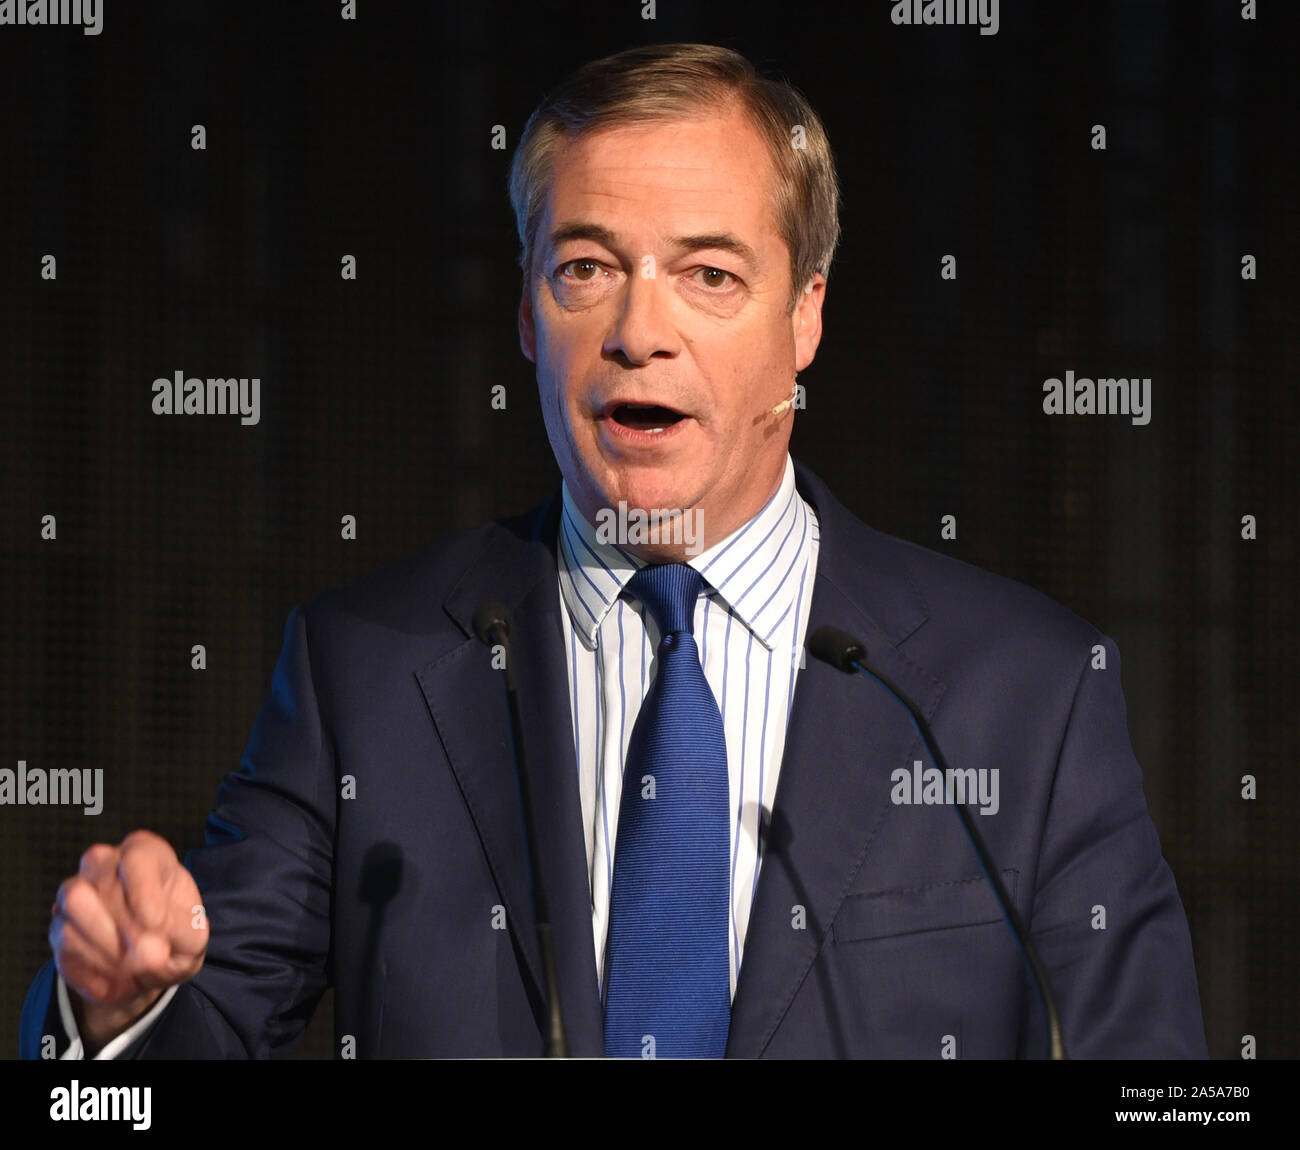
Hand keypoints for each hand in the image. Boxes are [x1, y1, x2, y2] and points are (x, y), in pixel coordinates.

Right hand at [49, 830, 207, 1051]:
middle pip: (106, 884)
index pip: (137, 859)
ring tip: (135, 964)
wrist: (146, 967)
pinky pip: (66, 939)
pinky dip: (94, 963)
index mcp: (146, 853)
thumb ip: (181, 933)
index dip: (145, 893)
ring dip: (108, 945)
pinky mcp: (59, 923)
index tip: (156, 923)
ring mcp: (76, 889)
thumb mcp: (193, 938)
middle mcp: (106, 862)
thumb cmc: (175, 939)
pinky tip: (115, 972)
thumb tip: (151, 946)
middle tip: (153, 954)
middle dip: (130, 929)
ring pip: (77, 905)